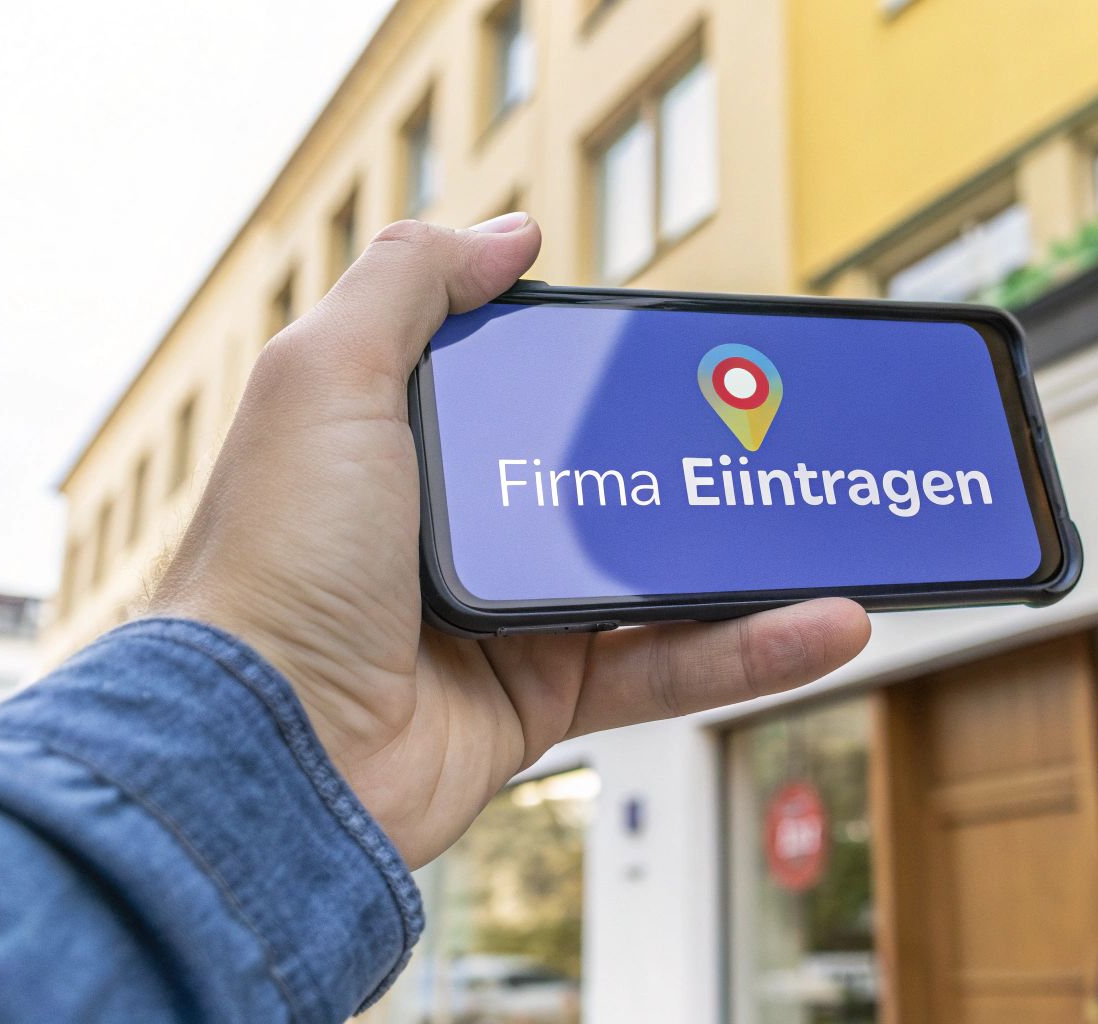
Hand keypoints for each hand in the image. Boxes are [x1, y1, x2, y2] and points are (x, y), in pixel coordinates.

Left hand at [150, 216, 869, 867]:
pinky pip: (665, 666)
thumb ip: (411, 284)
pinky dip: (748, 649)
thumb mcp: (325, 380)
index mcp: (406, 445)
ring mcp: (504, 618)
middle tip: (781, 426)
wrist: (265, 754)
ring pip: (654, 576)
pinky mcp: (544, 700)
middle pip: (605, 478)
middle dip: (692, 455)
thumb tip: (513, 233)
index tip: (677, 347)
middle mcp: (457, 527)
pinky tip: (822, 621)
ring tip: (833, 522)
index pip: (524, 386)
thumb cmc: (272, 566)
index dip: (599, 364)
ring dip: (750, 558)